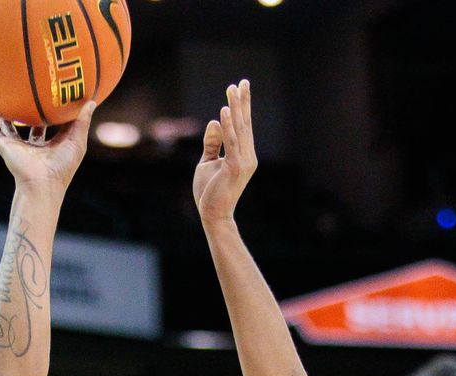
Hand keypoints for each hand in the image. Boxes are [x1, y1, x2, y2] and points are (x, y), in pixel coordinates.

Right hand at [0, 101, 95, 197]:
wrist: (42, 183)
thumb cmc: (62, 166)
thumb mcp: (77, 141)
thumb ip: (82, 121)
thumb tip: (92, 102)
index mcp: (50, 145)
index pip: (50, 125)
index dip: (51, 111)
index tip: (52, 95)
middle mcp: (33, 145)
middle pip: (28, 125)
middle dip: (27, 112)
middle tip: (25, 93)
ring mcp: (18, 146)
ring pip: (8, 127)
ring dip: (3, 115)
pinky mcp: (6, 147)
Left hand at [193, 80, 256, 223]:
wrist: (213, 214)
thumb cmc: (210, 191)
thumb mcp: (208, 162)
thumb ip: (212, 143)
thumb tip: (214, 121)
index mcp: (244, 155)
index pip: (244, 127)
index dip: (243, 107)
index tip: (241, 88)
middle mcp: (248, 156)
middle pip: (245, 124)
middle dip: (243, 102)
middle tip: (242, 81)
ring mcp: (243, 162)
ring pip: (239, 129)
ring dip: (235, 108)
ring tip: (232, 89)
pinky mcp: (234, 167)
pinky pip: (231, 141)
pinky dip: (228, 125)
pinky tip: (224, 110)